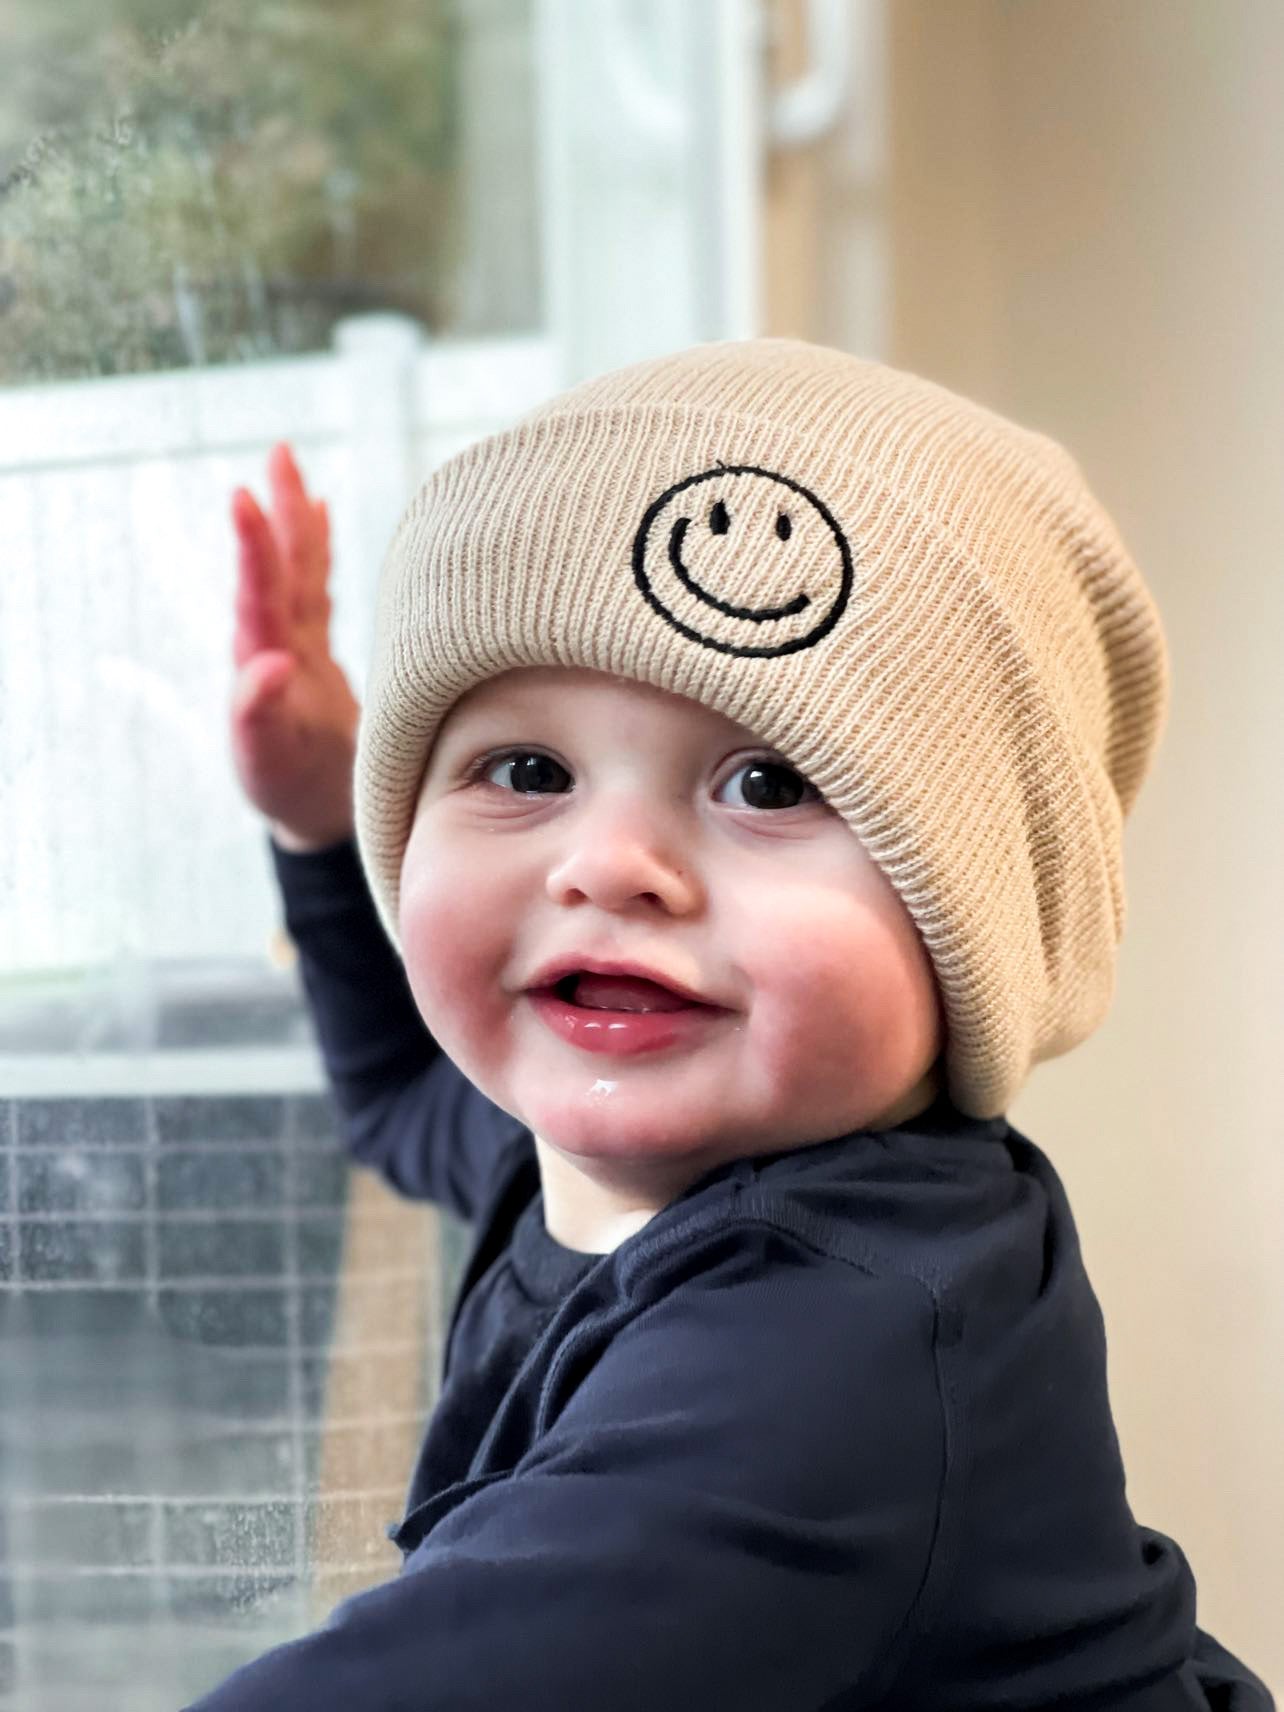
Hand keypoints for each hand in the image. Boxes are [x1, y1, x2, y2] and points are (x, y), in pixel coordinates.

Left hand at [229, 443, 360, 851]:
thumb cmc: (287, 789)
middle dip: (276, 513)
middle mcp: (274, 646)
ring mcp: (296, 645)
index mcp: (260, 666)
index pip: (256, 597)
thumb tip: (267, 663)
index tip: (245, 499)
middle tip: (278, 456)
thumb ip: (258, 715)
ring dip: (294, 519)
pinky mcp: (318, 652)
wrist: (314, 811)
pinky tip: (320, 512)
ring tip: (291, 467)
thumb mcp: (267, 761)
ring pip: (296, 570)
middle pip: (274, 568)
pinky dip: (318, 550)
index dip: (253, 549)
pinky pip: (319, 588)